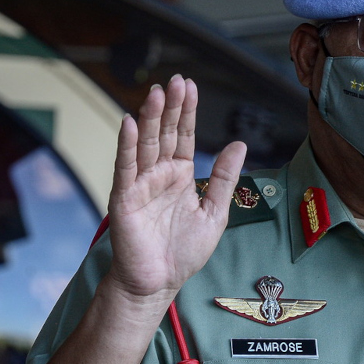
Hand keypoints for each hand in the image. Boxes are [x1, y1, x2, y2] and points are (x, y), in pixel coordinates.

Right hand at [106, 75, 245, 306]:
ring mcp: (140, 184)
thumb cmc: (184, 251)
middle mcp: (159, 175)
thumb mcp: (215, 212)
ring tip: (156, 93)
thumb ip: (225, 177)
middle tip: (176, 81)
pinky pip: (125, 168)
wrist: (160, 282)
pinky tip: (130, 123)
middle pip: (165, 134)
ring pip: (145, 145)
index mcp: (181, 176)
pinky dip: (127, 146)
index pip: (184, 136)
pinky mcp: (124, 199)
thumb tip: (240, 144)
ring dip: (150, 119)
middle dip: (170, 108)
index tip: (190, 86)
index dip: (187, 112)